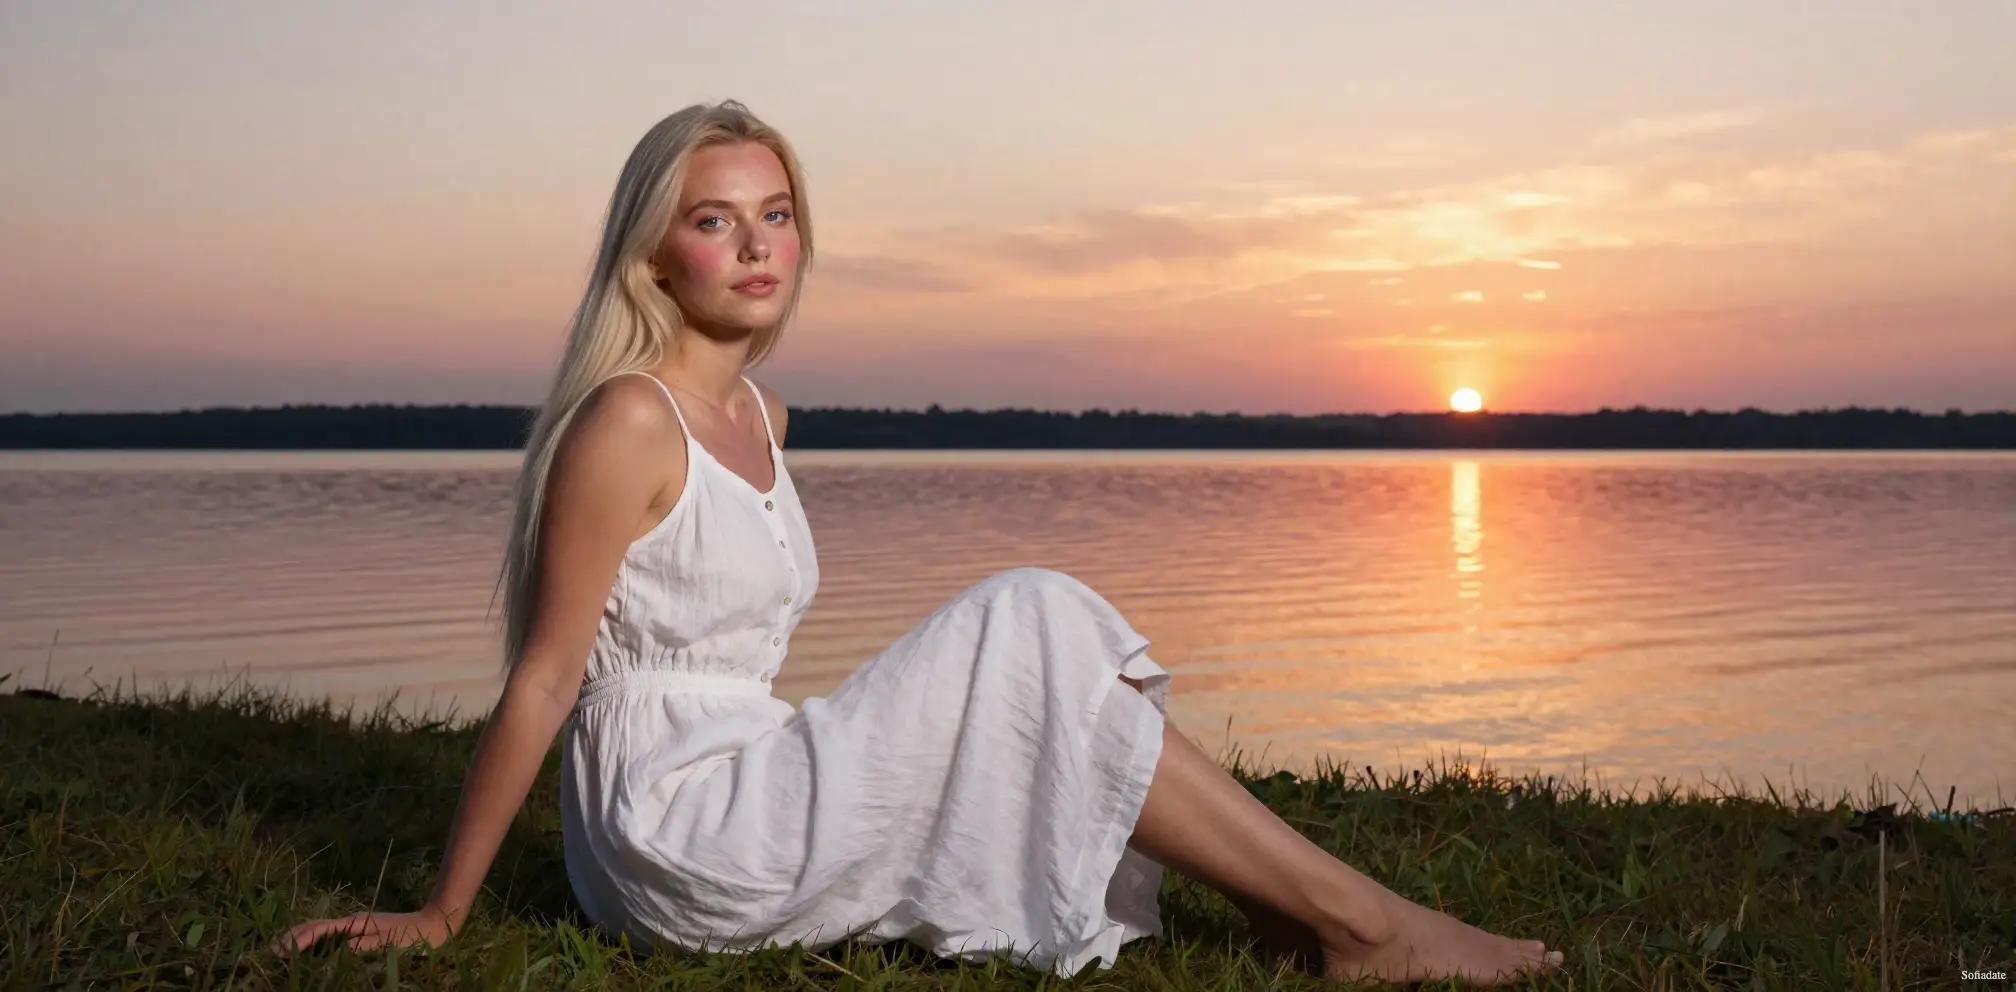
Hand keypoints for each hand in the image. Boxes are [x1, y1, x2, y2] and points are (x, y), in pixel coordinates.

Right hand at [271, 905, 458, 954]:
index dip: (299, 941)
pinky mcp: (360, 932)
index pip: (319, 930)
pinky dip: (313, 940)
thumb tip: (345, 948)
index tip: (282, 951)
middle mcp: (351, 922)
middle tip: (271, 951)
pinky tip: (308, 950)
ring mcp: (355, 926)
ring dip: (299, 938)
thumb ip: (368, 945)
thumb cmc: (415, 935)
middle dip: (292, 937)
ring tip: (280, 950)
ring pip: (319, 929)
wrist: (435, 923)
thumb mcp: (391, 942)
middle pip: (314, 926)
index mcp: (355, 923)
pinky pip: (330, 936)